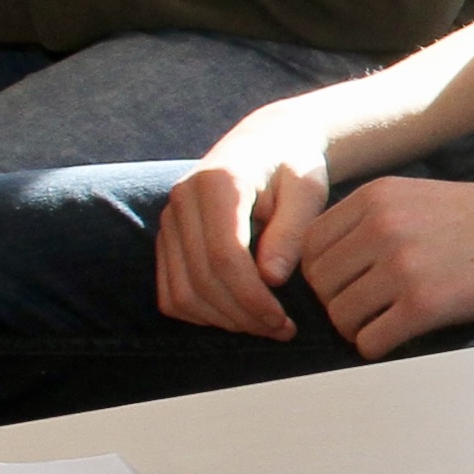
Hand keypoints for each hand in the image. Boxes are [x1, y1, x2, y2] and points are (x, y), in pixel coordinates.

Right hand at [154, 102, 343, 339]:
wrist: (267, 142)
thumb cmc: (294, 167)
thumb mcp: (306, 190)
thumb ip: (291, 231)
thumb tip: (272, 280)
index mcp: (218, 182)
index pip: (224, 255)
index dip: (252, 297)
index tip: (284, 321)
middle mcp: (183, 200)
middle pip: (201, 279)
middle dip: (242, 315)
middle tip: (283, 331)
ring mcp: (169, 220)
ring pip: (182, 292)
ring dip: (222, 321)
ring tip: (266, 327)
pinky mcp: (166, 239)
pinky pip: (171, 293)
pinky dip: (200, 315)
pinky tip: (238, 318)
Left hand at [289, 173, 473, 359]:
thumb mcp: (413, 196)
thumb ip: (367, 219)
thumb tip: (320, 266)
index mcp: (375, 197)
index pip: (310, 245)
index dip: (321, 272)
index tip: (346, 282)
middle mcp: (382, 227)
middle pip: (319, 283)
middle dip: (336, 302)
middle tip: (365, 309)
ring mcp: (403, 266)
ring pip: (340, 316)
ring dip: (355, 328)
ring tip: (381, 323)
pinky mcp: (425, 304)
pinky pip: (370, 341)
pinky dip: (376, 346)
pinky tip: (398, 336)